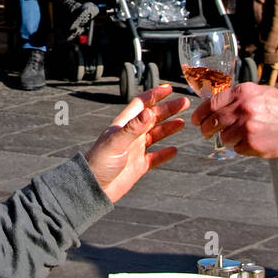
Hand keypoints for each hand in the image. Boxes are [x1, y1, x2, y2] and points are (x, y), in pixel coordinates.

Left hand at [84, 84, 188, 202]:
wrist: (92, 189)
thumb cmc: (98, 163)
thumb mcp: (116, 143)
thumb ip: (133, 128)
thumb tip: (150, 111)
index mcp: (123, 125)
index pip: (141, 104)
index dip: (154, 95)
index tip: (169, 88)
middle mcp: (130, 135)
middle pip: (153, 118)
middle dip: (168, 109)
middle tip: (185, 103)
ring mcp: (135, 150)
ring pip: (156, 135)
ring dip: (169, 128)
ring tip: (183, 123)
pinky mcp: (138, 166)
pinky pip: (155, 157)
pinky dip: (165, 154)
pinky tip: (175, 150)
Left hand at [191, 82, 277, 158]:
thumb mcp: (257, 92)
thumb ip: (236, 98)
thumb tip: (213, 106)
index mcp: (242, 93)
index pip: (211, 104)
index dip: (200, 114)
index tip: (196, 120)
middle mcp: (243, 109)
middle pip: (212, 123)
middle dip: (206, 129)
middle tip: (206, 133)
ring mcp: (248, 128)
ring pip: (224, 138)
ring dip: (227, 139)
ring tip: (239, 136)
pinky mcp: (254, 144)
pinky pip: (238, 149)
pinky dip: (241, 147)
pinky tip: (252, 142)